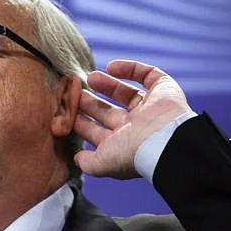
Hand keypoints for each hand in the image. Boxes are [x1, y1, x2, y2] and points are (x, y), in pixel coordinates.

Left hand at [73, 60, 191, 178]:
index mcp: (122, 144)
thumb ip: (87, 163)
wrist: (166, 142)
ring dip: (107, 84)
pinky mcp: (164, 91)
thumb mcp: (103, 163)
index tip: (64, 112)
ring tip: (90, 77)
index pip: (98, 132)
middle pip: (109, 111)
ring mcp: (151, 109)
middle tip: (75, 92)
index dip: (81, 122)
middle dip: (91, 103)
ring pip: (126, 93)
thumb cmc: (133, 154)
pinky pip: (148, 75)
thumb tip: (75, 159)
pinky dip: (130, 68)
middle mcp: (136, 127)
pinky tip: (111, 67)